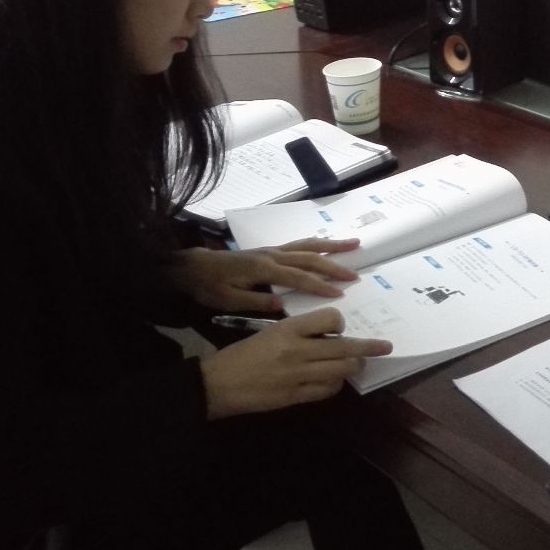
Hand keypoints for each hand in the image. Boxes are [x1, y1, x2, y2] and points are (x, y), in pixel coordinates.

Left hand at [168, 240, 362, 313]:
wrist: (193, 267)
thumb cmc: (209, 287)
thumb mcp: (227, 300)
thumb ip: (255, 302)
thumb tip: (282, 307)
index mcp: (263, 270)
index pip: (298, 278)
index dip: (319, 286)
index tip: (339, 293)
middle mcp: (272, 255)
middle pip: (309, 259)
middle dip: (334, 266)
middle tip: (355, 276)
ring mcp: (272, 250)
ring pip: (308, 245)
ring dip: (332, 246)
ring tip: (355, 244)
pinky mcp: (270, 250)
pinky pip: (300, 244)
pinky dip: (318, 243)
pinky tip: (328, 246)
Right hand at [199, 307, 392, 418]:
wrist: (218, 384)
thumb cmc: (242, 354)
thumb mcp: (270, 332)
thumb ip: (299, 332)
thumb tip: (329, 336)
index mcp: (289, 329)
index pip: (330, 318)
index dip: (339, 323)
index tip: (339, 327)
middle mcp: (298, 350)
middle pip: (344, 347)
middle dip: (368, 347)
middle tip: (384, 346)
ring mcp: (298, 375)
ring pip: (341, 369)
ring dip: (353, 366)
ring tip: (357, 364)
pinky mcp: (295, 396)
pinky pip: (327, 389)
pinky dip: (336, 383)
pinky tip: (334, 380)